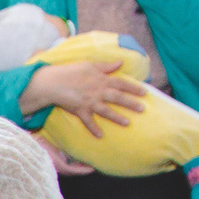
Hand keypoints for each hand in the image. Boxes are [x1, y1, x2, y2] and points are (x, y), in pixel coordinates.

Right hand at [20, 61, 148, 137]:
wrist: (54, 82)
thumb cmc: (71, 71)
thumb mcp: (90, 65)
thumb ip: (106, 66)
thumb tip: (120, 63)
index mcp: (102, 79)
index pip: (122, 83)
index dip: (133, 88)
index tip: (144, 93)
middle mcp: (99, 91)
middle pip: (118, 98)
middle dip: (131, 103)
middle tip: (142, 109)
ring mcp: (90, 102)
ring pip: (107, 111)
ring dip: (117, 117)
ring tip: (128, 123)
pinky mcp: (80, 111)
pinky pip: (88, 121)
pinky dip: (94, 129)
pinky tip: (100, 135)